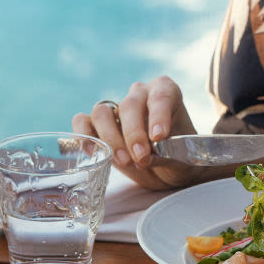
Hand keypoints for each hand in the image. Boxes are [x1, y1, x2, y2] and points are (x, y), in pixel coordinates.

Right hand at [72, 76, 203, 190]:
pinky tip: (92, 153)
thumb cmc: (179, 158)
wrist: (169, 171)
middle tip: (142, 158)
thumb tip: (148, 155)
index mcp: (165, 92)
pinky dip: (83, 135)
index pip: (160, 96)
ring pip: (102, 113)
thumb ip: (167, 153)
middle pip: (129, 106)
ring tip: (125, 161)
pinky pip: (81, 121)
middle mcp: (139, 94)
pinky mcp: (96, 125)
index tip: (159, 137)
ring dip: (110, 138)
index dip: (158, 115)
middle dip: (134, 134)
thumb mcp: (182, 157)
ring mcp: (116, 108)